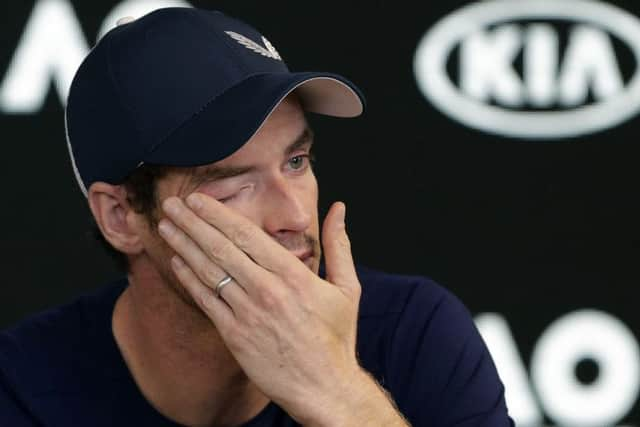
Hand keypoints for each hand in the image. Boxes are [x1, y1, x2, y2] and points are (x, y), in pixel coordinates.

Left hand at [158, 193, 362, 423]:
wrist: (323, 387)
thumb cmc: (336, 338)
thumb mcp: (346, 288)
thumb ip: (338, 245)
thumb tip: (339, 208)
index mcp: (293, 275)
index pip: (247, 235)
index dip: (217, 214)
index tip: (197, 199)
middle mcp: (267, 290)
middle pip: (221, 248)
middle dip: (192, 222)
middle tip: (171, 204)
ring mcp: (247, 313)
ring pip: (209, 272)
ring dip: (184, 246)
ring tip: (166, 227)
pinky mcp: (234, 336)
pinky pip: (206, 301)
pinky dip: (189, 279)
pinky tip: (177, 262)